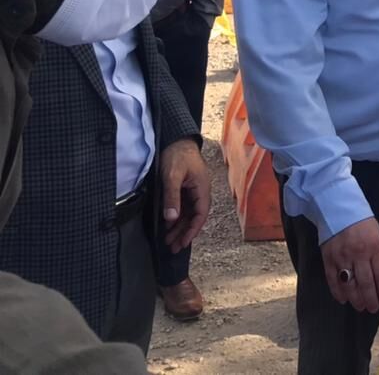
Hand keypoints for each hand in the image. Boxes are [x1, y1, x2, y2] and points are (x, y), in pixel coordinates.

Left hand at [159, 138, 210, 252]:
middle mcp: (200, 192)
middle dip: (184, 233)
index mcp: (202, 189)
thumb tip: (171, 218)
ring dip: (179, 227)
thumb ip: (172, 197)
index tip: (183, 243)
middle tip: (173, 248)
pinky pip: (183, 208)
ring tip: (168, 241)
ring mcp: (192, 191)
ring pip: (188, 214)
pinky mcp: (185, 189)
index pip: (200, 215)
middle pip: (194, 217)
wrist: (177, 139)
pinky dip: (176, 218)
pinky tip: (168, 226)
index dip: (192, 230)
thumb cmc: (177, 155)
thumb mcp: (172, 175)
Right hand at [321, 218, 378, 313]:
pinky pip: (333, 280)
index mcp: (374, 246)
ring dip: (356, 298)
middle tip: (373, 308)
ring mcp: (342, 257)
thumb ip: (377, 254)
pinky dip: (338, 292)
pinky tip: (343, 299)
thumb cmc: (361, 221)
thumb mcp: (376, 234)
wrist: (337, 206)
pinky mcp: (328, 258)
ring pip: (349, 285)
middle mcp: (359, 254)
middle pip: (366, 283)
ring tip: (360, 306)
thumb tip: (378, 277)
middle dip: (370, 299)